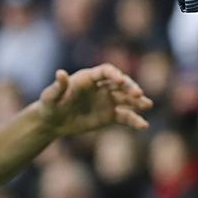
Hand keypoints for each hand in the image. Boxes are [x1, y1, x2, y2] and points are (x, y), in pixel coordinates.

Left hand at [36, 64, 152, 136]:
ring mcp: (107, 101)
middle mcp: (101, 87)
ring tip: (147, 104)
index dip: (114, 74)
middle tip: (138, 93)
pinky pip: (125, 117)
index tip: (121, 80)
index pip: (105, 71)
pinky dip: (134, 120)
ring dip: (137, 101)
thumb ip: (57, 86)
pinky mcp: (110, 116)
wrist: (53, 122)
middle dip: (129, 87)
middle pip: (120, 83)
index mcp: (87, 78)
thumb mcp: (50, 97)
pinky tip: (143, 125)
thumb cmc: (50, 105)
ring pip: (126, 99)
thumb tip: (60, 73)